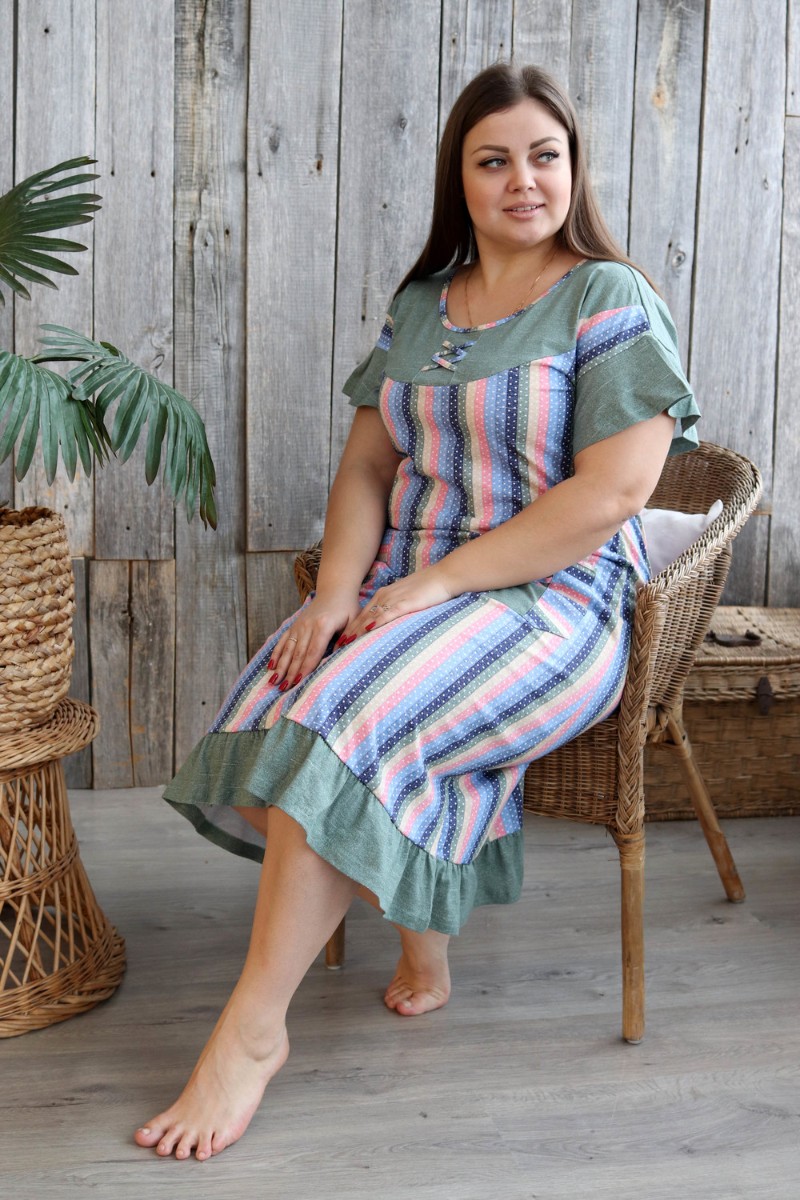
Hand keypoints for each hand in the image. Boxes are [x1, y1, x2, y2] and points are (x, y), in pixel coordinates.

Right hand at [268, 592, 360, 689]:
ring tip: (275, 682)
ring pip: (289, 649)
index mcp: (324, 625)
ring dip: (281, 666)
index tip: (298, 682)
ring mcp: (299, 625)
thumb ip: (348, 638)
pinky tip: (271, 666)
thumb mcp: (354, 622)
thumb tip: (340, 659)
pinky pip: (283, 641)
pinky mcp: (294, 625)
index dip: (306, 668)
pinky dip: (276, 654)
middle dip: (291, 672)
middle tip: (284, 689)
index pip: (314, 651)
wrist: (335, 590)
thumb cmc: (348, 608)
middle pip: (298, 653)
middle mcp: (308, 625)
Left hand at [337, 571, 452, 644]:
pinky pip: (387, 615)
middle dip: (348, 634)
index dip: (350, 629)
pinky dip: (375, 623)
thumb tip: (388, 623)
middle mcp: (384, 597)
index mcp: (383, 596)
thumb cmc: (428, 588)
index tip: (339, 642)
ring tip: (344, 645)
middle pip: (361, 618)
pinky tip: (367, 630)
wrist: (444, 576)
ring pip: (370, 618)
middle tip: (335, 648)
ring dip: (356, 632)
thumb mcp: (407, 598)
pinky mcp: (406, 604)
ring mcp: (394, 600)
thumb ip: (396, 609)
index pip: (362, 615)